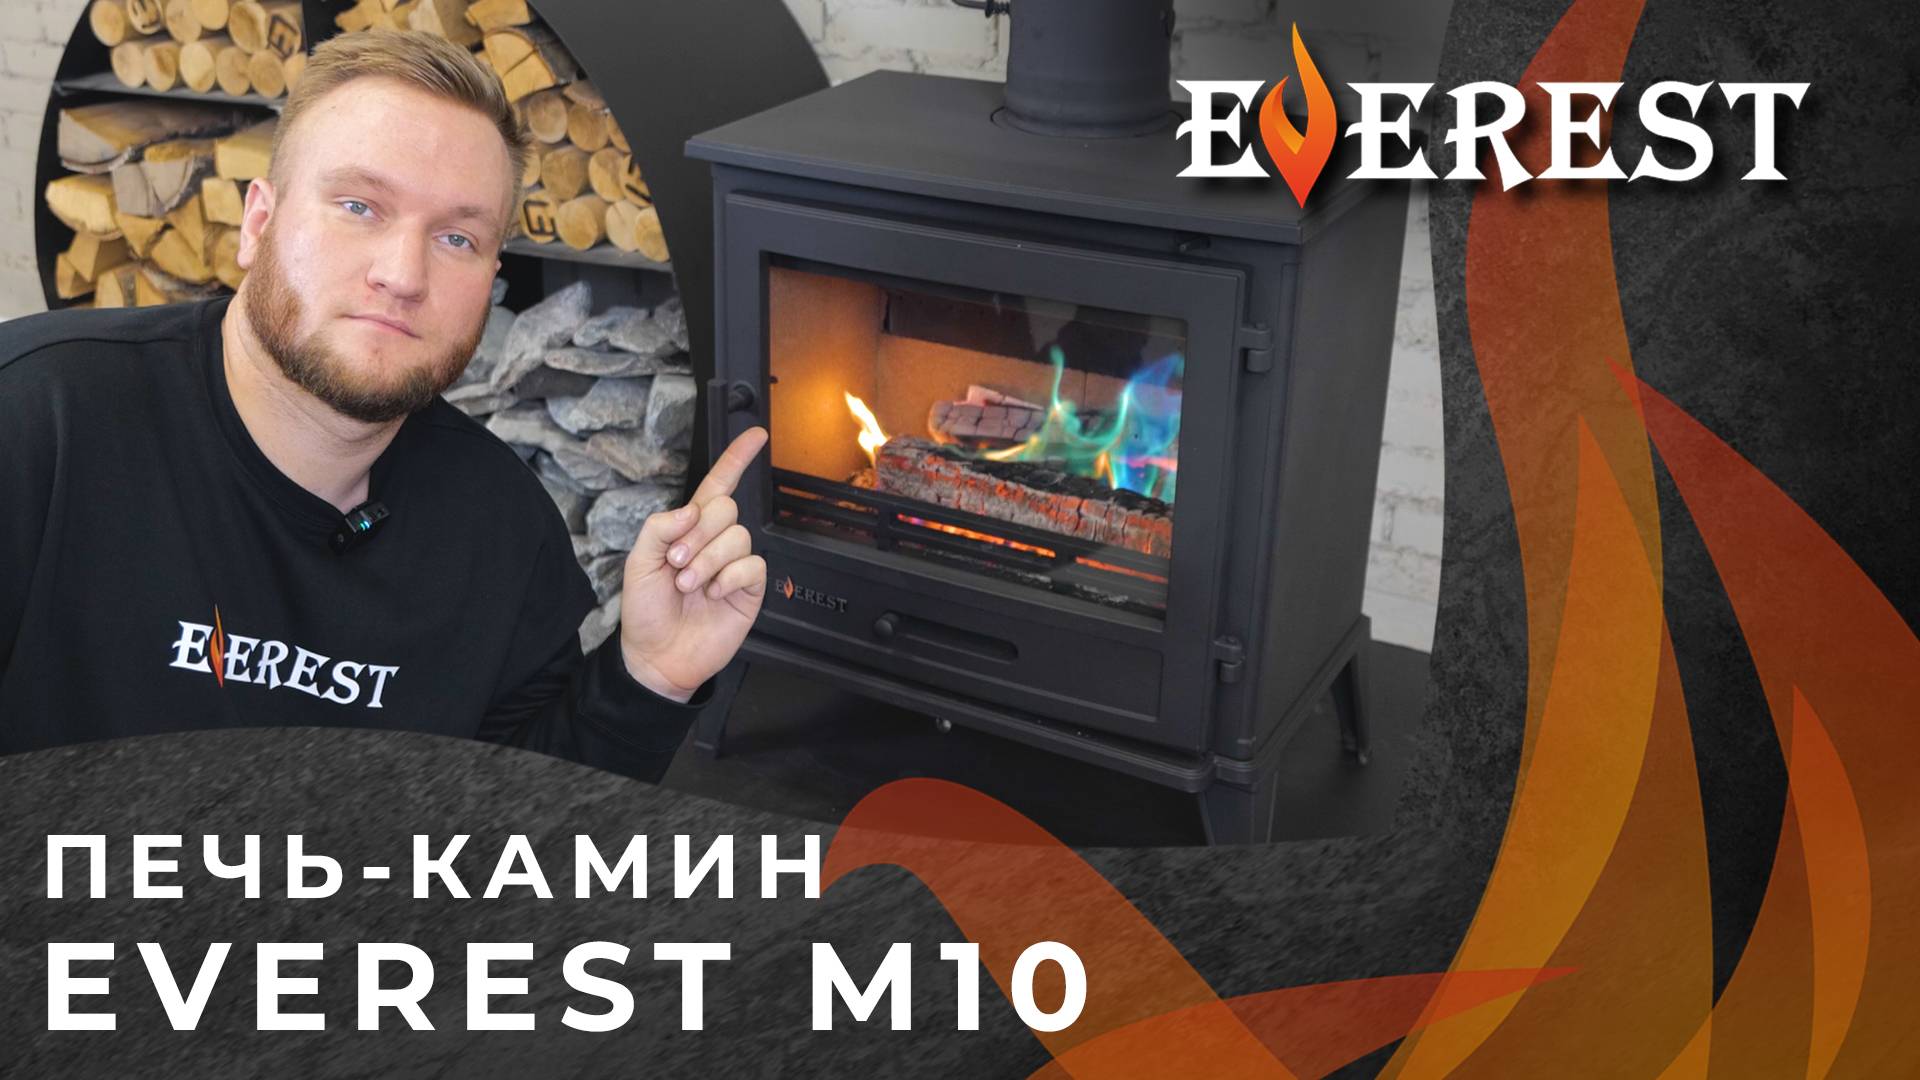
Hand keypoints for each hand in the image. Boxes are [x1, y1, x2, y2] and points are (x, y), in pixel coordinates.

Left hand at [617, 427, 769, 701]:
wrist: (656, 656)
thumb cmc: (646, 611)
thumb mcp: (638, 561)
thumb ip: (660, 526)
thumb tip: (693, 509)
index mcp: (689, 529)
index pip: (718, 486)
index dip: (736, 459)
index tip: (757, 435)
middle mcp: (715, 542)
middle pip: (726, 508)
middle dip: (698, 533)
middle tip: (677, 562)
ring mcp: (734, 566)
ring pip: (737, 536)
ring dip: (708, 560)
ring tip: (690, 585)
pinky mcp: (748, 590)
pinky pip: (752, 566)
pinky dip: (728, 577)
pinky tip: (712, 594)